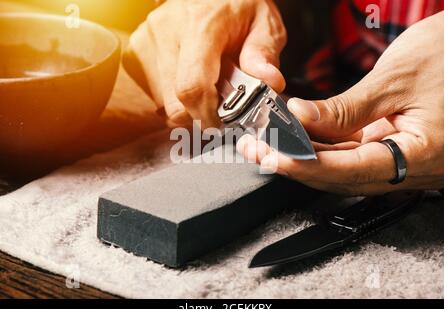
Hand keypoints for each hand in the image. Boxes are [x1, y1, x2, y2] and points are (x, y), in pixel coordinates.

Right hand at [124, 0, 286, 127]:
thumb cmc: (236, 4)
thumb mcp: (262, 21)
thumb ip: (264, 53)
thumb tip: (270, 83)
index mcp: (200, 25)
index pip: (193, 86)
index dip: (206, 115)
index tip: (219, 124)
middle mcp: (166, 32)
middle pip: (175, 102)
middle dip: (198, 114)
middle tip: (218, 104)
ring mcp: (146, 42)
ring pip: (163, 102)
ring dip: (186, 104)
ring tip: (205, 82)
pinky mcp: (136, 52)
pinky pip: (154, 93)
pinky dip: (173, 95)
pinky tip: (187, 76)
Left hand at [237, 10, 443, 194]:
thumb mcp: (395, 79)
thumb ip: (346, 108)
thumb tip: (301, 118)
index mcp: (422, 155)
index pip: (351, 170)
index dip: (308, 166)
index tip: (274, 158)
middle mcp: (413, 166)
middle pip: (343, 175)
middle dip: (297, 164)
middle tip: (260, 152)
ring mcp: (401, 158)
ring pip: (343, 166)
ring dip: (305, 155)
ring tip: (268, 143)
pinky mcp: (392, 145)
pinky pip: (352, 152)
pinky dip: (323, 145)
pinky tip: (296, 136)